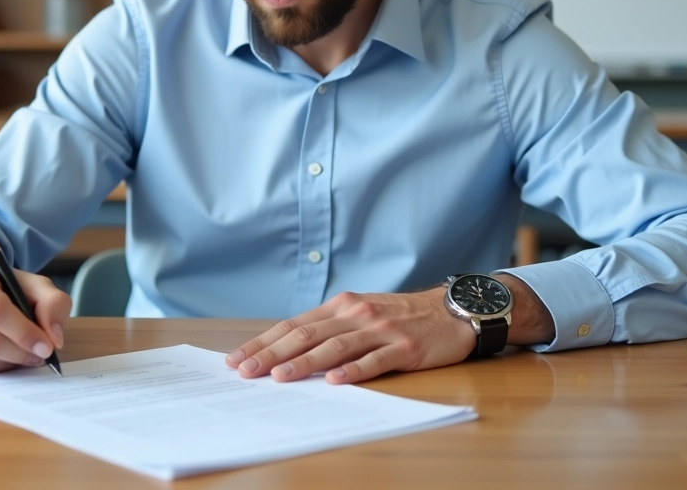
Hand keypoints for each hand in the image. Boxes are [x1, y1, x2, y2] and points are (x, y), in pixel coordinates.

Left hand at [224, 288, 477, 384]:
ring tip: (280, 377)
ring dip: (304, 363)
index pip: (293, 325)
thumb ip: (330, 329)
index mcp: (341, 306)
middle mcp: (356, 314)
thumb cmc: (400, 317)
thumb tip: (287, 351)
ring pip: (335, 347)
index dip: (263, 342)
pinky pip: (375, 361)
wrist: (450, 312)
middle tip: (245, 372)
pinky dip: (354, 370)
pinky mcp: (404, 347)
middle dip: (271, 354)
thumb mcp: (360, 314)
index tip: (237, 359)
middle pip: (306, 335)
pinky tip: (335, 381)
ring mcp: (380, 330)